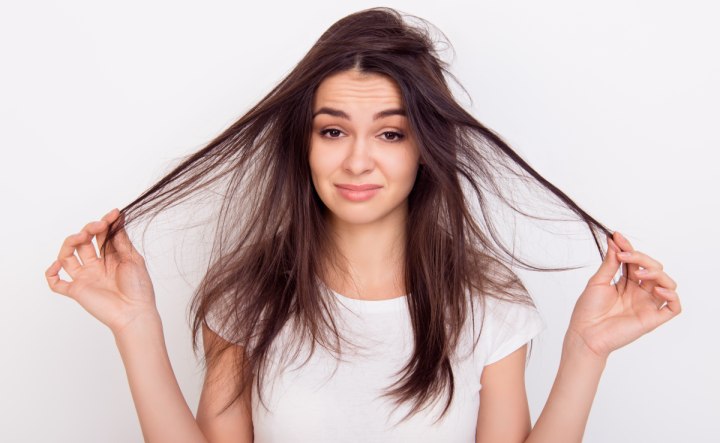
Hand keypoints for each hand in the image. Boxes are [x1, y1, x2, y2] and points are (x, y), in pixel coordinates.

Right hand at [45, 209, 158, 334]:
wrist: (135, 312)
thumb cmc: (139, 287)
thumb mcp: (133, 259)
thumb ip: (122, 241)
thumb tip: (117, 220)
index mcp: (111, 257)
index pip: (102, 235)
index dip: (105, 223)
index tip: (113, 213)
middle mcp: (96, 265)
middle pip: (83, 242)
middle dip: (88, 229)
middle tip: (98, 225)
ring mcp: (85, 277)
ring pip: (67, 256)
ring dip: (70, 243)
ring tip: (81, 236)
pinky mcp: (76, 291)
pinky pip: (56, 283)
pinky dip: (51, 273)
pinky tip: (57, 264)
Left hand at [566, 231, 680, 358]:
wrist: (585, 333)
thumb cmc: (588, 310)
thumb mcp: (598, 281)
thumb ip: (610, 263)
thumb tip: (614, 242)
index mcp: (626, 283)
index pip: (635, 261)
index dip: (628, 248)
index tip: (617, 236)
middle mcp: (639, 292)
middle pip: (653, 268)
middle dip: (641, 257)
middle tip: (623, 255)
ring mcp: (647, 305)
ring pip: (667, 283)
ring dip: (656, 273)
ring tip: (639, 273)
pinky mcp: (653, 319)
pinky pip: (674, 307)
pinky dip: (671, 296)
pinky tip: (658, 289)